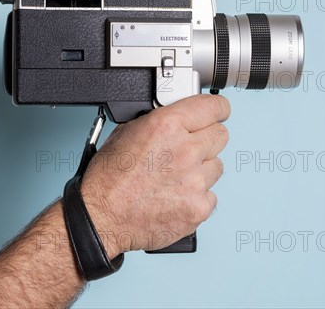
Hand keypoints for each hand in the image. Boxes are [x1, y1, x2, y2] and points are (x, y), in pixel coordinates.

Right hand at [80, 94, 229, 256]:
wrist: (102, 216)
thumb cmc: (109, 178)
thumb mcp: (127, 132)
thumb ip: (160, 121)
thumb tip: (179, 117)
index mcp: (167, 125)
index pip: (214, 107)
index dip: (217, 110)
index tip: (218, 113)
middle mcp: (185, 151)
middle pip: (221, 135)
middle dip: (206, 140)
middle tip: (189, 150)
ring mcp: (195, 181)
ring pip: (217, 166)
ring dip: (201, 170)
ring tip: (175, 178)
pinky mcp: (199, 207)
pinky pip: (211, 195)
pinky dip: (197, 196)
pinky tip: (176, 196)